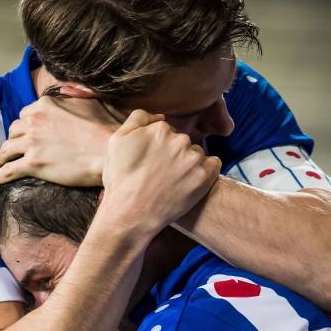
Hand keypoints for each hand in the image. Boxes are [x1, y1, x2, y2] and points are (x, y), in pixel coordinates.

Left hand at [0, 96, 119, 185]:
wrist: (108, 152)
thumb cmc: (104, 128)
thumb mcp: (88, 100)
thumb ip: (72, 94)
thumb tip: (67, 90)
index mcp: (44, 106)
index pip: (24, 114)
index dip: (25, 126)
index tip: (27, 134)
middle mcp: (34, 121)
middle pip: (13, 130)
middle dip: (14, 140)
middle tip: (16, 149)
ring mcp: (32, 143)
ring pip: (6, 149)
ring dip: (2, 156)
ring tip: (1, 163)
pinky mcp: (34, 164)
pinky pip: (8, 170)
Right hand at [100, 109, 220, 238]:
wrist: (130, 214)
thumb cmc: (120, 180)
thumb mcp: (116, 141)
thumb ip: (137, 119)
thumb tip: (160, 116)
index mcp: (160, 129)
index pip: (166, 131)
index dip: (158, 147)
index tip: (151, 162)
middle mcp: (179, 140)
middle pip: (183, 142)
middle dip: (174, 155)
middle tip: (161, 175)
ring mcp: (193, 159)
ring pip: (197, 154)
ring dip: (189, 164)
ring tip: (173, 183)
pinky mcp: (204, 177)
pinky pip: (214, 165)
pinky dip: (205, 172)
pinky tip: (190, 183)